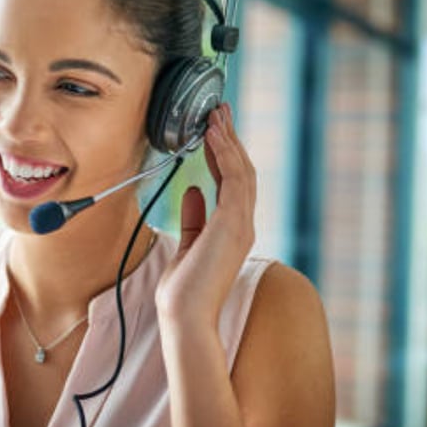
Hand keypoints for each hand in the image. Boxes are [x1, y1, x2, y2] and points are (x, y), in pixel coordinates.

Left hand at [156, 103, 256, 330]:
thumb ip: (194, 217)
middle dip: (230, 138)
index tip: (214, 129)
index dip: (225, 152)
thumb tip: (194, 190)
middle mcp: (242, 223)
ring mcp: (241, 223)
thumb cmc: (184, 288)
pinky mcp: (234, 224)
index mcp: (232, 228)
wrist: (185, 315)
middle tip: (219, 111)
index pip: (233, 181)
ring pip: (241, 170)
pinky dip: (224, 154)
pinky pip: (234, 179)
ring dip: (228, 140)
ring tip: (216, 115)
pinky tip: (213, 135)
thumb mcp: (188, 243)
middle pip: (241, 170)